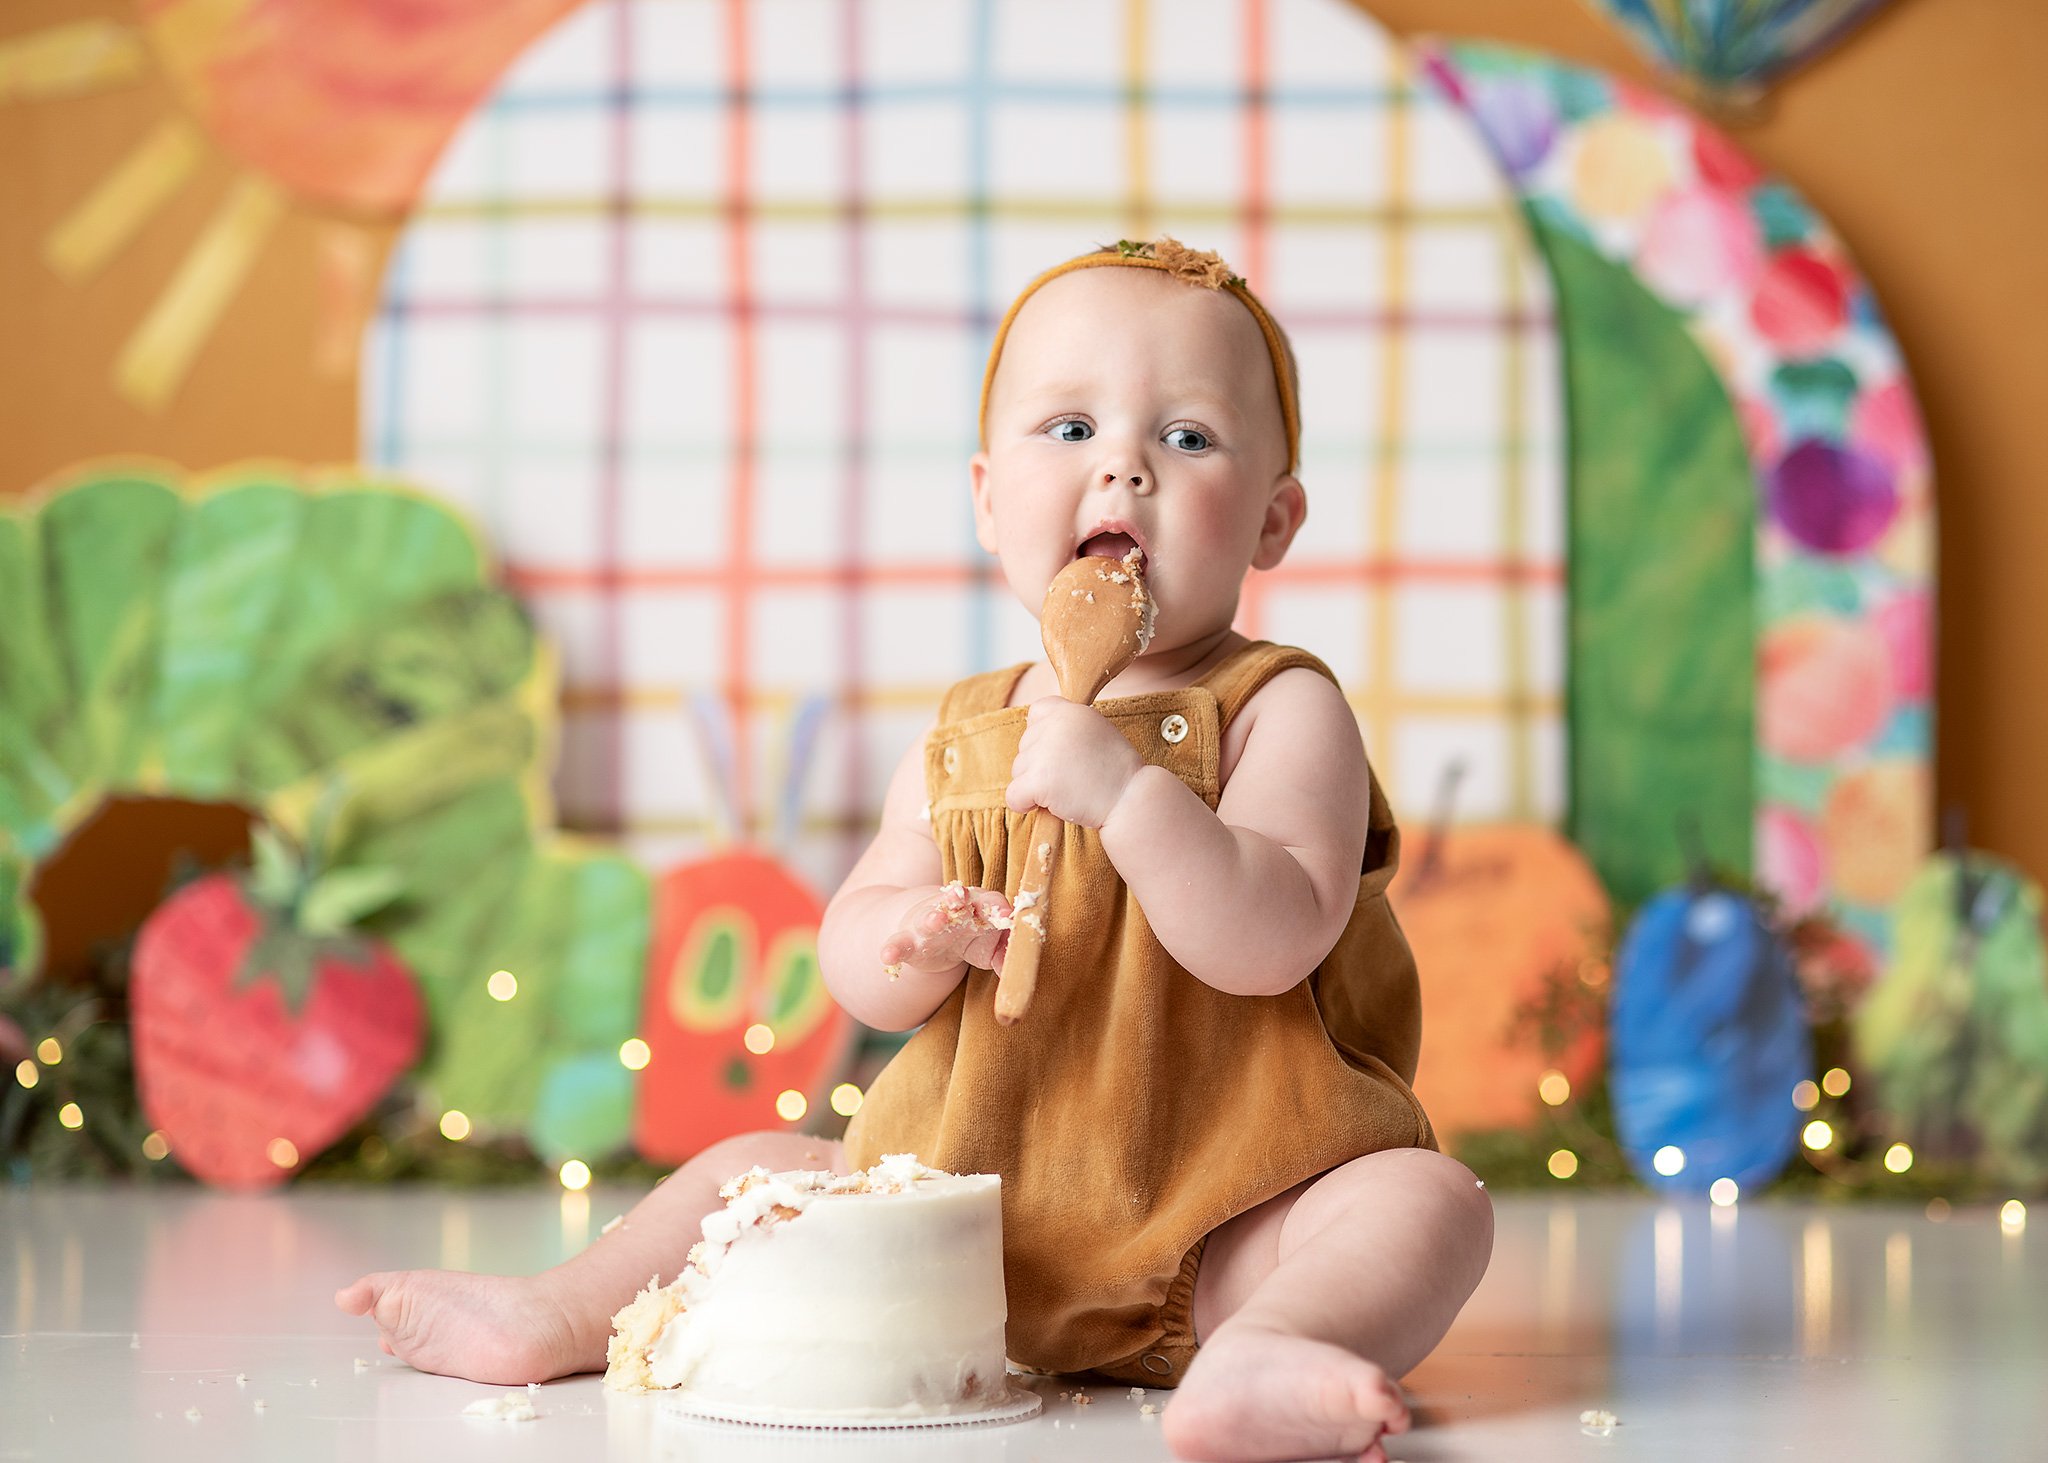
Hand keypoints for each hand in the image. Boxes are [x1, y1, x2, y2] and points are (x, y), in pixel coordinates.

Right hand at [878, 883, 1012, 976]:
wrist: (932, 927)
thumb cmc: (970, 935)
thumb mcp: (988, 945)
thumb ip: (1002, 954)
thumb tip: (1012, 969)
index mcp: (977, 907)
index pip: (989, 903)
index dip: (997, 908)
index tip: (1007, 915)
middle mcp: (952, 911)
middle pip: (956, 903)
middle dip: (958, 898)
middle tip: (961, 895)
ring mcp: (927, 925)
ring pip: (928, 919)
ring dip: (931, 918)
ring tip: (935, 919)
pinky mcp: (908, 942)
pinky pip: (899, 944)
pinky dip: (892, 949)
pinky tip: (887, 957)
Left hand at [1005, 696, 1144, 827]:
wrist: (1130, 800)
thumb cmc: (1116, 774)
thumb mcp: (1097, 734)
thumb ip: (1068, 730)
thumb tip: (1035, 739)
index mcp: (1072, 711)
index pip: (1037, 712)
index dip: (1042, 734)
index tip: (1060, 752)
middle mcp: (1056, 726)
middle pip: (1025, 746)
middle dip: (1040, 766)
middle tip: (1072, 778)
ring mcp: (1045, 752)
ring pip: (1018, 771)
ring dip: (1035, 786)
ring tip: (1069, 790)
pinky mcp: (1038, 779)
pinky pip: (1013, 795)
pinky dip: (1024, 805)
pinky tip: (1050, 806)